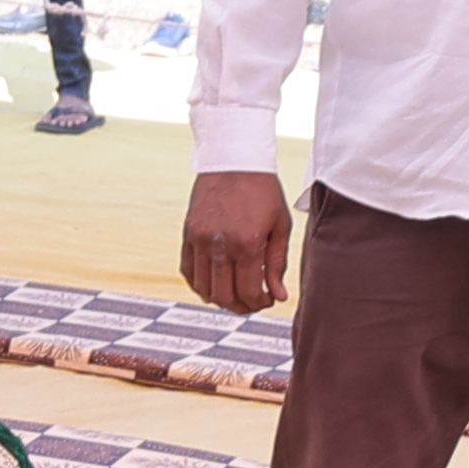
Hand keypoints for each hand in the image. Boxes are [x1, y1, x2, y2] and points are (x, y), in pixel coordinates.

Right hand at [179, 168, 291, 316]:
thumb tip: (278, 295)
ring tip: (235, 292)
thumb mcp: (280, 225)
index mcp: (247, 244)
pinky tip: (215, 281)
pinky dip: (200, 284)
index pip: (249, 292)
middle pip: (224, 297)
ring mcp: (200, 241)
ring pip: (203, 289)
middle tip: (253, 302)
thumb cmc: (262, 190)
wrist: (233, 160)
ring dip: (220, 298)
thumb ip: (278, 263)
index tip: (268, 300)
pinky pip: (188, 272)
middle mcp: (220, 246)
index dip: (260, 304)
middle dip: (241, 306)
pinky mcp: (188, 235)